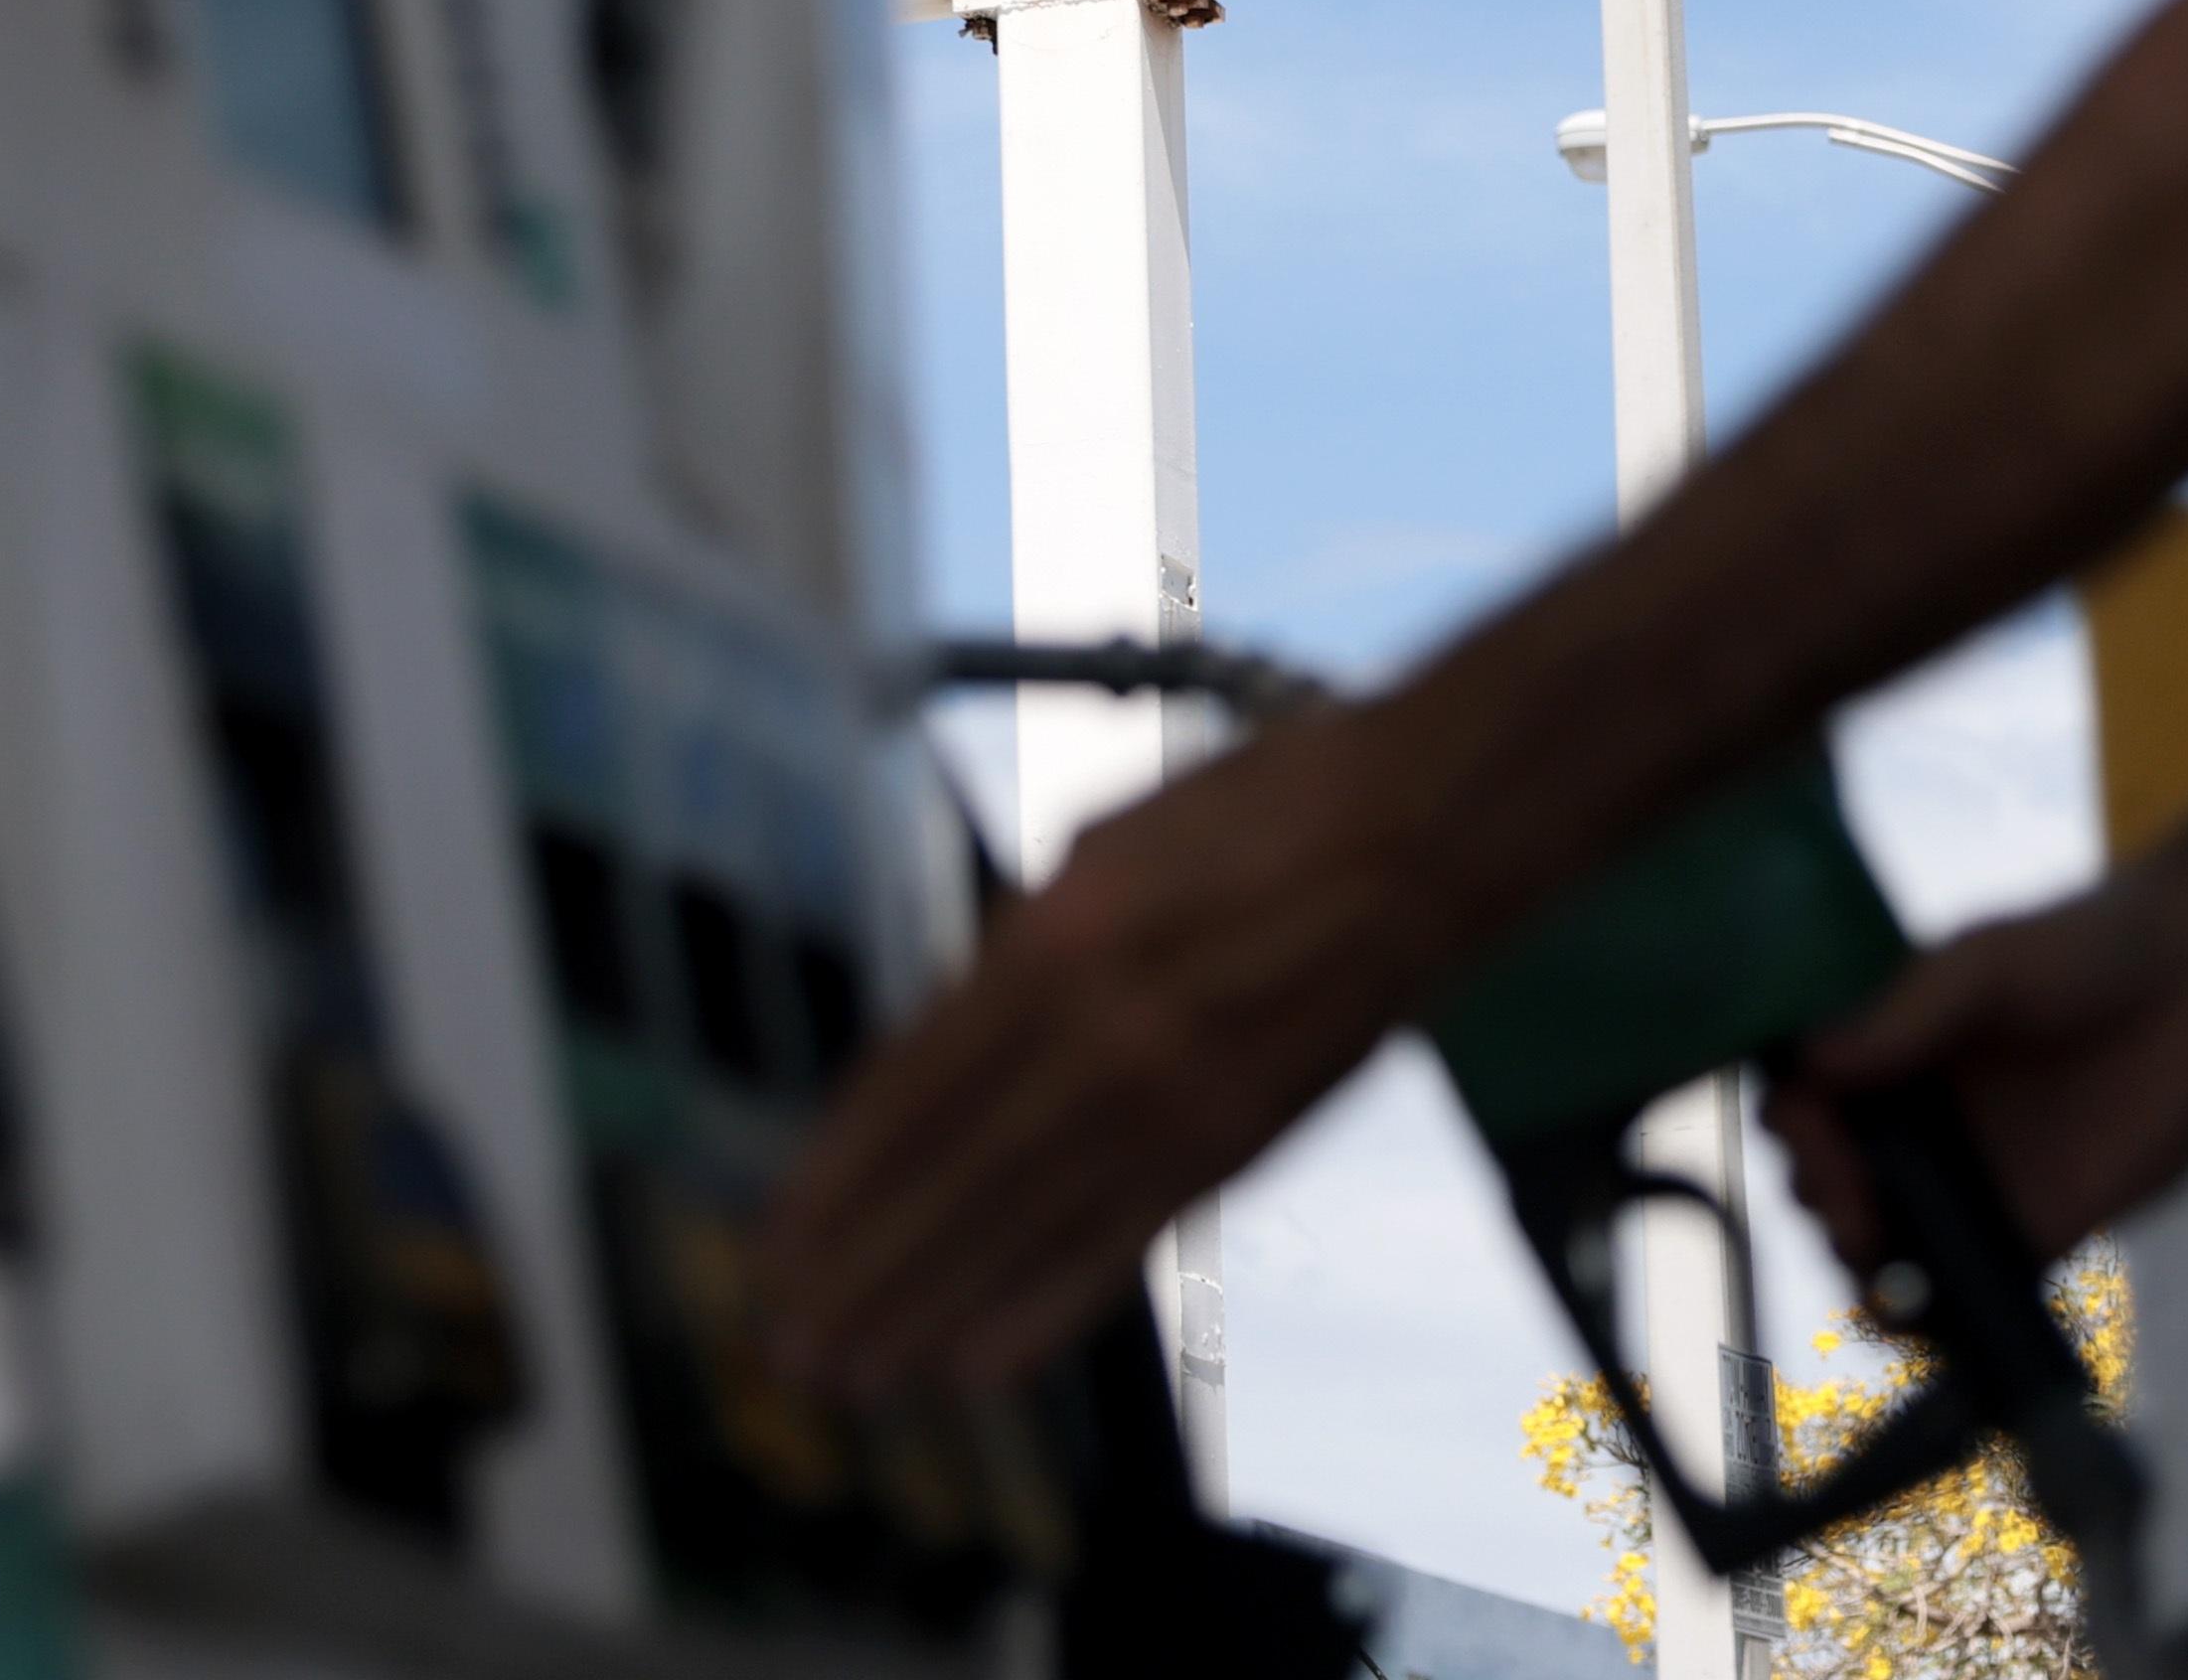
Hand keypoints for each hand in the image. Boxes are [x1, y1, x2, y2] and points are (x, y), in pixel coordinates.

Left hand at [756, 699, 1456, 1398]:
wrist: (1414, 840)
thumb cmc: (1258, 812)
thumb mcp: (1097, 849)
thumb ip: (1016, 952)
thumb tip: (947, 1037)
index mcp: (1051, 943)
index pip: (909, 1092)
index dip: (834, 1178)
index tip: (773, 1238)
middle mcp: (1096, 1038)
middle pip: (946, 1182)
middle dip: (856, 1271)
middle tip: (785, 1343)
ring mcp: (1168, 1105)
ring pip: (1019, 1232)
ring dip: (924, 1311)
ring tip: (847, 1374)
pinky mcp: (1231, 1148)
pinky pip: (1117, 1246)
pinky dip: (1041, 1312)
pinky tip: (976, 1363)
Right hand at [1773, 834, 2187, 1271]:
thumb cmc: (2089, 950)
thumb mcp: (1984, 963)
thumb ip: (1905, 1012)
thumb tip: (1813, 1061)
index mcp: (1894, 1048)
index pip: (1810, 1101)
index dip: (1796, 1127)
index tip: (1812, 1140)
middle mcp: (1922, 1119)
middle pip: (1833, 1176)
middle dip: (1822, 1195)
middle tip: (1850, 1205)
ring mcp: (1974, 1181)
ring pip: (1885, 1240)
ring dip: (1859, 1259)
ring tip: (1872, 1253)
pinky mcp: (2036, 1232)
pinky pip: (1965, 1287)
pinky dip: (1928, 1311)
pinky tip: (1915, 1310)